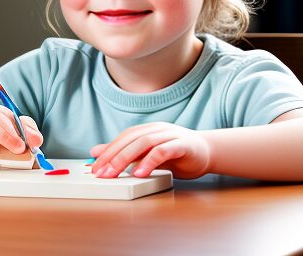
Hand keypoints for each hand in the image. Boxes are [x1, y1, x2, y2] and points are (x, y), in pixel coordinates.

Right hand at [0, 105, 43, 160]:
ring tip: (13, 149)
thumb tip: (36, 140)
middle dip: (14, 135)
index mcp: (4, 112)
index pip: (17, 118)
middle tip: (21, 148)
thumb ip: (28, 136)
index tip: (34, 142)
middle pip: (2, 118)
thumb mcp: (16, 137)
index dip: (27, 129)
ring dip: (3, 137)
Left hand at [90, 122, 211, 178]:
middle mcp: (157, 129)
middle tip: (101, 173)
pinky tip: (140, 173)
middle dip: (113, 156)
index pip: (123, 138)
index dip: (108, 151)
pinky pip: (163, 151)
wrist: (208, 152)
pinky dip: (150, 161)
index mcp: (147, 130)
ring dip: (127, 158)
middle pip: (130, 139)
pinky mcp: (182, 145)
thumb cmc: (177, 154)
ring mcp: (170, 135)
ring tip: (116, 173)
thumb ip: (127, 153)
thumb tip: (98, 152)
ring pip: (144, 143)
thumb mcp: (148, 154)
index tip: (95, 167)